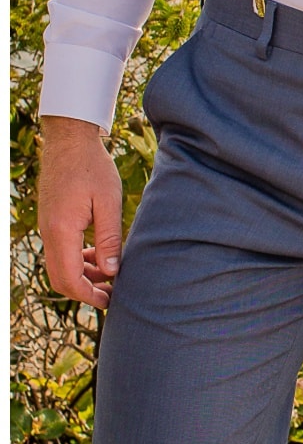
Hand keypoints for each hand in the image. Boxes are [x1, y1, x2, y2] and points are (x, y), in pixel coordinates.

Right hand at [38, 116, 123, 309]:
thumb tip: (112, 272)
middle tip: (113, 295)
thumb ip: (109, 238)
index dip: (89, 295)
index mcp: (62, 231)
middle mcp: (50, 232)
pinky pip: (62, 251)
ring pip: (60, 265)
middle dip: (85, 291)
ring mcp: (48, 227)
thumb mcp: (108, 203)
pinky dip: (79, 260)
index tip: (111, 301)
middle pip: (60, 277)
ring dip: (84, 276)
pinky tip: (100, 256)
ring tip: (111, 275)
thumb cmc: (93, 168)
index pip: (69, 278)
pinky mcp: (53, 222)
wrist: (70, 142)